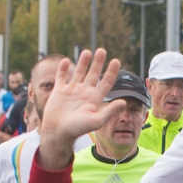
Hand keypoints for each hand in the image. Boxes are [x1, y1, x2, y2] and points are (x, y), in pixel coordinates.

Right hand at [37, 49, 124, 171]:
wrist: (58, 133)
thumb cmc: (78, 129)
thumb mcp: (96, 120)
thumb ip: (109, 111)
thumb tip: (124, 102)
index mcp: (94, 98)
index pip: (106, 82)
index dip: (112, 72)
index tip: (116, 61)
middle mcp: (84, 92)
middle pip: (93, 74)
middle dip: (98, 62)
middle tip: (102, 50)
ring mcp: (71, 91)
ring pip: (78, 72)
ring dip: (82, 62)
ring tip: (87, 51)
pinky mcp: (59, 91)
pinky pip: (61, 77)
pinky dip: (62, 69)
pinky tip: (64, 61)